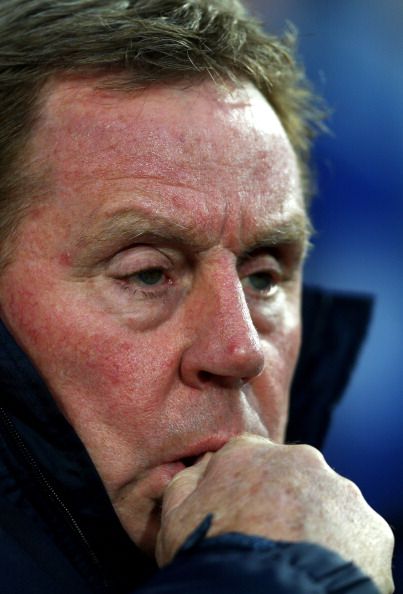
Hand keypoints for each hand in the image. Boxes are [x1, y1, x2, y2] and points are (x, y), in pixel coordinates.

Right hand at [156, 435, 393, 593]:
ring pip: (326, 506)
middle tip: (270, 543)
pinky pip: (355, 538)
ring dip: (315, 527)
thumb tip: (203, 464)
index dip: (245, 492)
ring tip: (296, 563)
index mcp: (250, 451)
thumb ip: (188, 479)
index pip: (249, 461)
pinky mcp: (370, 528)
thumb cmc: (209, 554)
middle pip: (292, 480)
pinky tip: (320, 574)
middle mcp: (299, 460)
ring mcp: (338, 491)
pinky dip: (343, 554)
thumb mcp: (176, 514)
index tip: (242, 519)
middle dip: (284, 504)